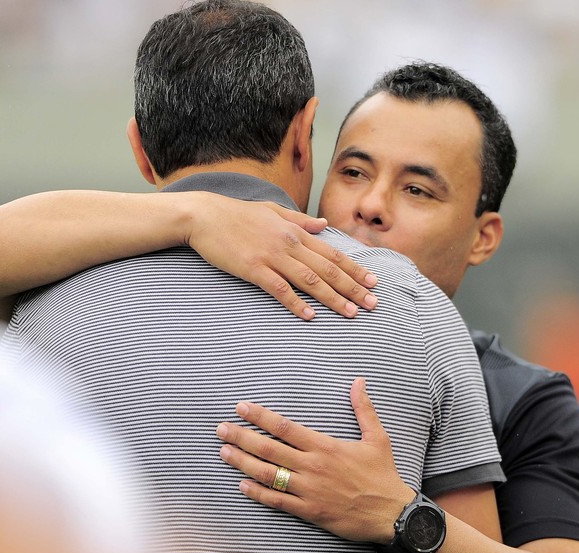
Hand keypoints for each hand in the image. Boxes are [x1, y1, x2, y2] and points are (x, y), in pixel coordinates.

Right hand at [185, 195, 377, 319]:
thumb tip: (324, 225)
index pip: (333, 254)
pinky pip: (279, 289)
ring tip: (351, 313)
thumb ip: (300, 219)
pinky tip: (309, 316)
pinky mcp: (253, 268)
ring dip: (333, 298)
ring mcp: (272, 256)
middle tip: (372, 304)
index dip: (355, 269)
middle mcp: (289, 243)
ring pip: (310, 280)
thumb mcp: (273, 210)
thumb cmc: (237, 214)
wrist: (204, 215)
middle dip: (353, 288)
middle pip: (328, 269)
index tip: (373, 282)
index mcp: (296, 231)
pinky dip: (295, 303)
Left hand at [216, 378, 414, 542]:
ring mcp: (308, 490)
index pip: (285, 427)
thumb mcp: (377, 437)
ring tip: (224, 453)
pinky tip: (242, 485)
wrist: (392, 513)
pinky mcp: (309, 511)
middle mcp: (313, 466)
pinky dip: (257, 493)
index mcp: (325, 446)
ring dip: (243, 462)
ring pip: (268, 474)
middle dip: (242, 437)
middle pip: (269, 448)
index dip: (260, 416)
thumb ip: (363, 409)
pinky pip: (277, 501)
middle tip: (221, 429)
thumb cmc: (383, 474)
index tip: (242, 407)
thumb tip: (358, 381)